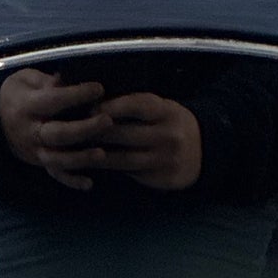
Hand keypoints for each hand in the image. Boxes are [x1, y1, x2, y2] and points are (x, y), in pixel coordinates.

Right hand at [0, 66, 108, 191]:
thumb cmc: (17, 94)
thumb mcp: (27, 80)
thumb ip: (49, 80)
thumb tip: (72, 78)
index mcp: (27, 106)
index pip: (53, 101)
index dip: (76, 95)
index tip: (99, 88)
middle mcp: (30, 131)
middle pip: (58, 133)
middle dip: (84, 128)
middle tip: (108, 120)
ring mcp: (34, 151)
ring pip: (57, 159)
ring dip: (80, 158)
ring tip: (102, 154)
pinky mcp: (39, 163)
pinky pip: (55, 174)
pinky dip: (71, 181)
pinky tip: (89, 184)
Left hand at [73, 90, 203, 192]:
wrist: (204, 150)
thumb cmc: (171, 123)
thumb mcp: (161, 108)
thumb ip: (135, 106)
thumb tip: (95, 99)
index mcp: (166, 112)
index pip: (136, 105)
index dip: (111, 106)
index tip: (89, 107)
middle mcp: (168, 135)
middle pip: (125, 134)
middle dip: (97, 132)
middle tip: (73, 130)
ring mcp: (165, 159)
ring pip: (124, 159)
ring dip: (98, 155)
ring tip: (78, 151)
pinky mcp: (162, 178)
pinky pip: (131, 174)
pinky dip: (111, 169)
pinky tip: (95, 165)